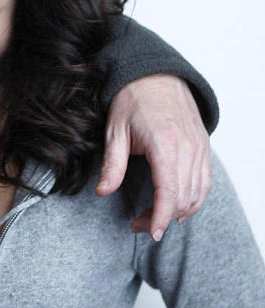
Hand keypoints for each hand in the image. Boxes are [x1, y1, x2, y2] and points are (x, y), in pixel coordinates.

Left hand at [96, 74, 210, 240]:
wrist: (155, 75)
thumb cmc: (132, 101)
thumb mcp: (115, 132)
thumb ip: (111, 165)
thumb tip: (102, 191)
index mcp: (165, 145)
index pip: (169, 192)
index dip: (160, 217)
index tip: (151, 232)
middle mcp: (188, 148)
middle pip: (182, 198)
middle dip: (161, 218)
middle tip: (138, 224)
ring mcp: (200, 148)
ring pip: (197, 193)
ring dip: (178, 212)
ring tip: (154, 217)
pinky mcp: (204, 147)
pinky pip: (205, 182)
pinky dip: (193, 199)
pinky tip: (177, 207)